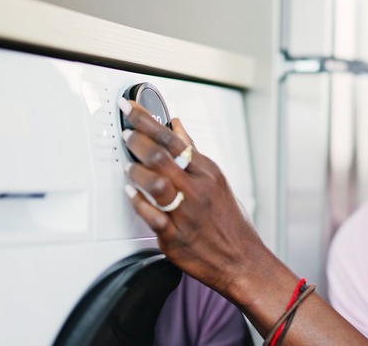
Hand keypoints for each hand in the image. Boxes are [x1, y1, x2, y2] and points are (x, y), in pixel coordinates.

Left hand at [119, 97, 263, 296]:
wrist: (241, 259)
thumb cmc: (228, 221)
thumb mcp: (215, 180)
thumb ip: (193, 153)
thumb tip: (176, 126)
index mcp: (208, 173)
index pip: (174, 139)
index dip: (148, 120)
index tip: (130, 107)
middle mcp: (198, 190)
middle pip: (163, 157)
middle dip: (138, 140)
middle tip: (125, 133)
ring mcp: (187, 213)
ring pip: (157, 183)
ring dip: (136, 171)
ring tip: (126, 166)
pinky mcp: (176, 237)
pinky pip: (153, 216)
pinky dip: (139, 202)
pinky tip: (131, 194)